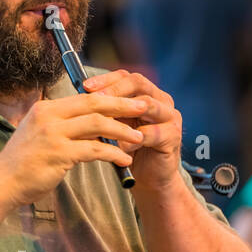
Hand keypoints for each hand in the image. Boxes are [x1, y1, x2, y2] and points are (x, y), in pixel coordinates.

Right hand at [0, 92, 146, 206]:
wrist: (1, 183)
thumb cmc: (22, 163)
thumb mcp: (40, 135)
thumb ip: (63, 126)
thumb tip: (93, 123)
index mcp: (45, 109)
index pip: (84, 97)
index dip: (110, 98)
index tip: (130, 101)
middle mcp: (48, 116)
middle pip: (94, 103)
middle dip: (122, 105)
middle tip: (145, 108)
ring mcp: (52, 134)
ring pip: (97, 124)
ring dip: (122, 130)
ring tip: (139, 137)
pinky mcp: (58, 154)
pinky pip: (94, 149)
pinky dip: (113, 153)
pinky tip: (124, 159)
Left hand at [81, 69, 182, 187]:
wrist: (148, 175)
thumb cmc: (129, 146)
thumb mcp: (115, 124)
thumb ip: (104, 111)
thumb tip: (78, 99)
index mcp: (146, 92)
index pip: (125, 77)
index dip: (105, 79)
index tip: (85, 86)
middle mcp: (161, 100)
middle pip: (138, 83)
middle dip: (114, 90)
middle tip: (94, 98)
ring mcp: (170, 117)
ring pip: (148, 104)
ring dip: (124, 110)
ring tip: (103, 119)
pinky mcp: (173, 137)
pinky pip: (153, 133)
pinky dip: (134, 138)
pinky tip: (119, 145)